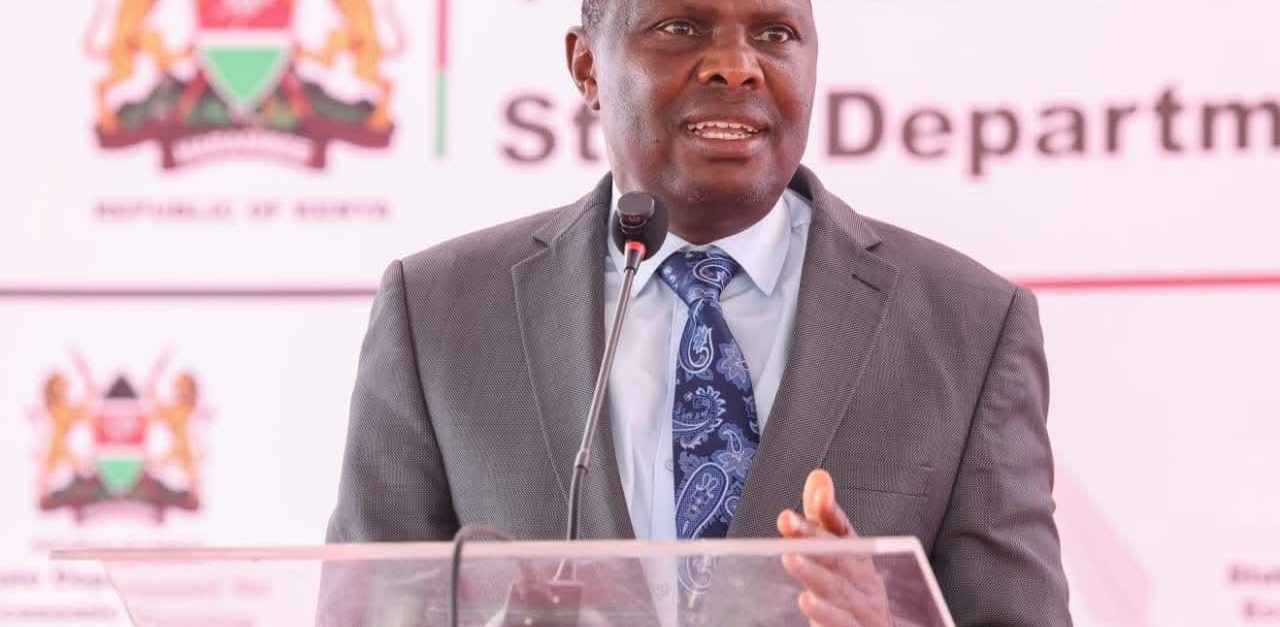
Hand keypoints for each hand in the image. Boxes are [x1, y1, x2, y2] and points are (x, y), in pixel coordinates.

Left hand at [776, 469, 892, 626]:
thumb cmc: (856, 591)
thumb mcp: (840, 551)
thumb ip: (823, 518)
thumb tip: (818, 477)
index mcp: (858, 556)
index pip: (843, 530)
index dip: (830, 512)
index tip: (817, 496)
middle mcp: (862, 579)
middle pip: (838, 555)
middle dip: (813, 538)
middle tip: (788, 523)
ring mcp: (861, 606)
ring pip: (837, 588)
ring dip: (814, 572)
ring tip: (791, 558)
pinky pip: (842, 622)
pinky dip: (825, 613)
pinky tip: (807, 602)